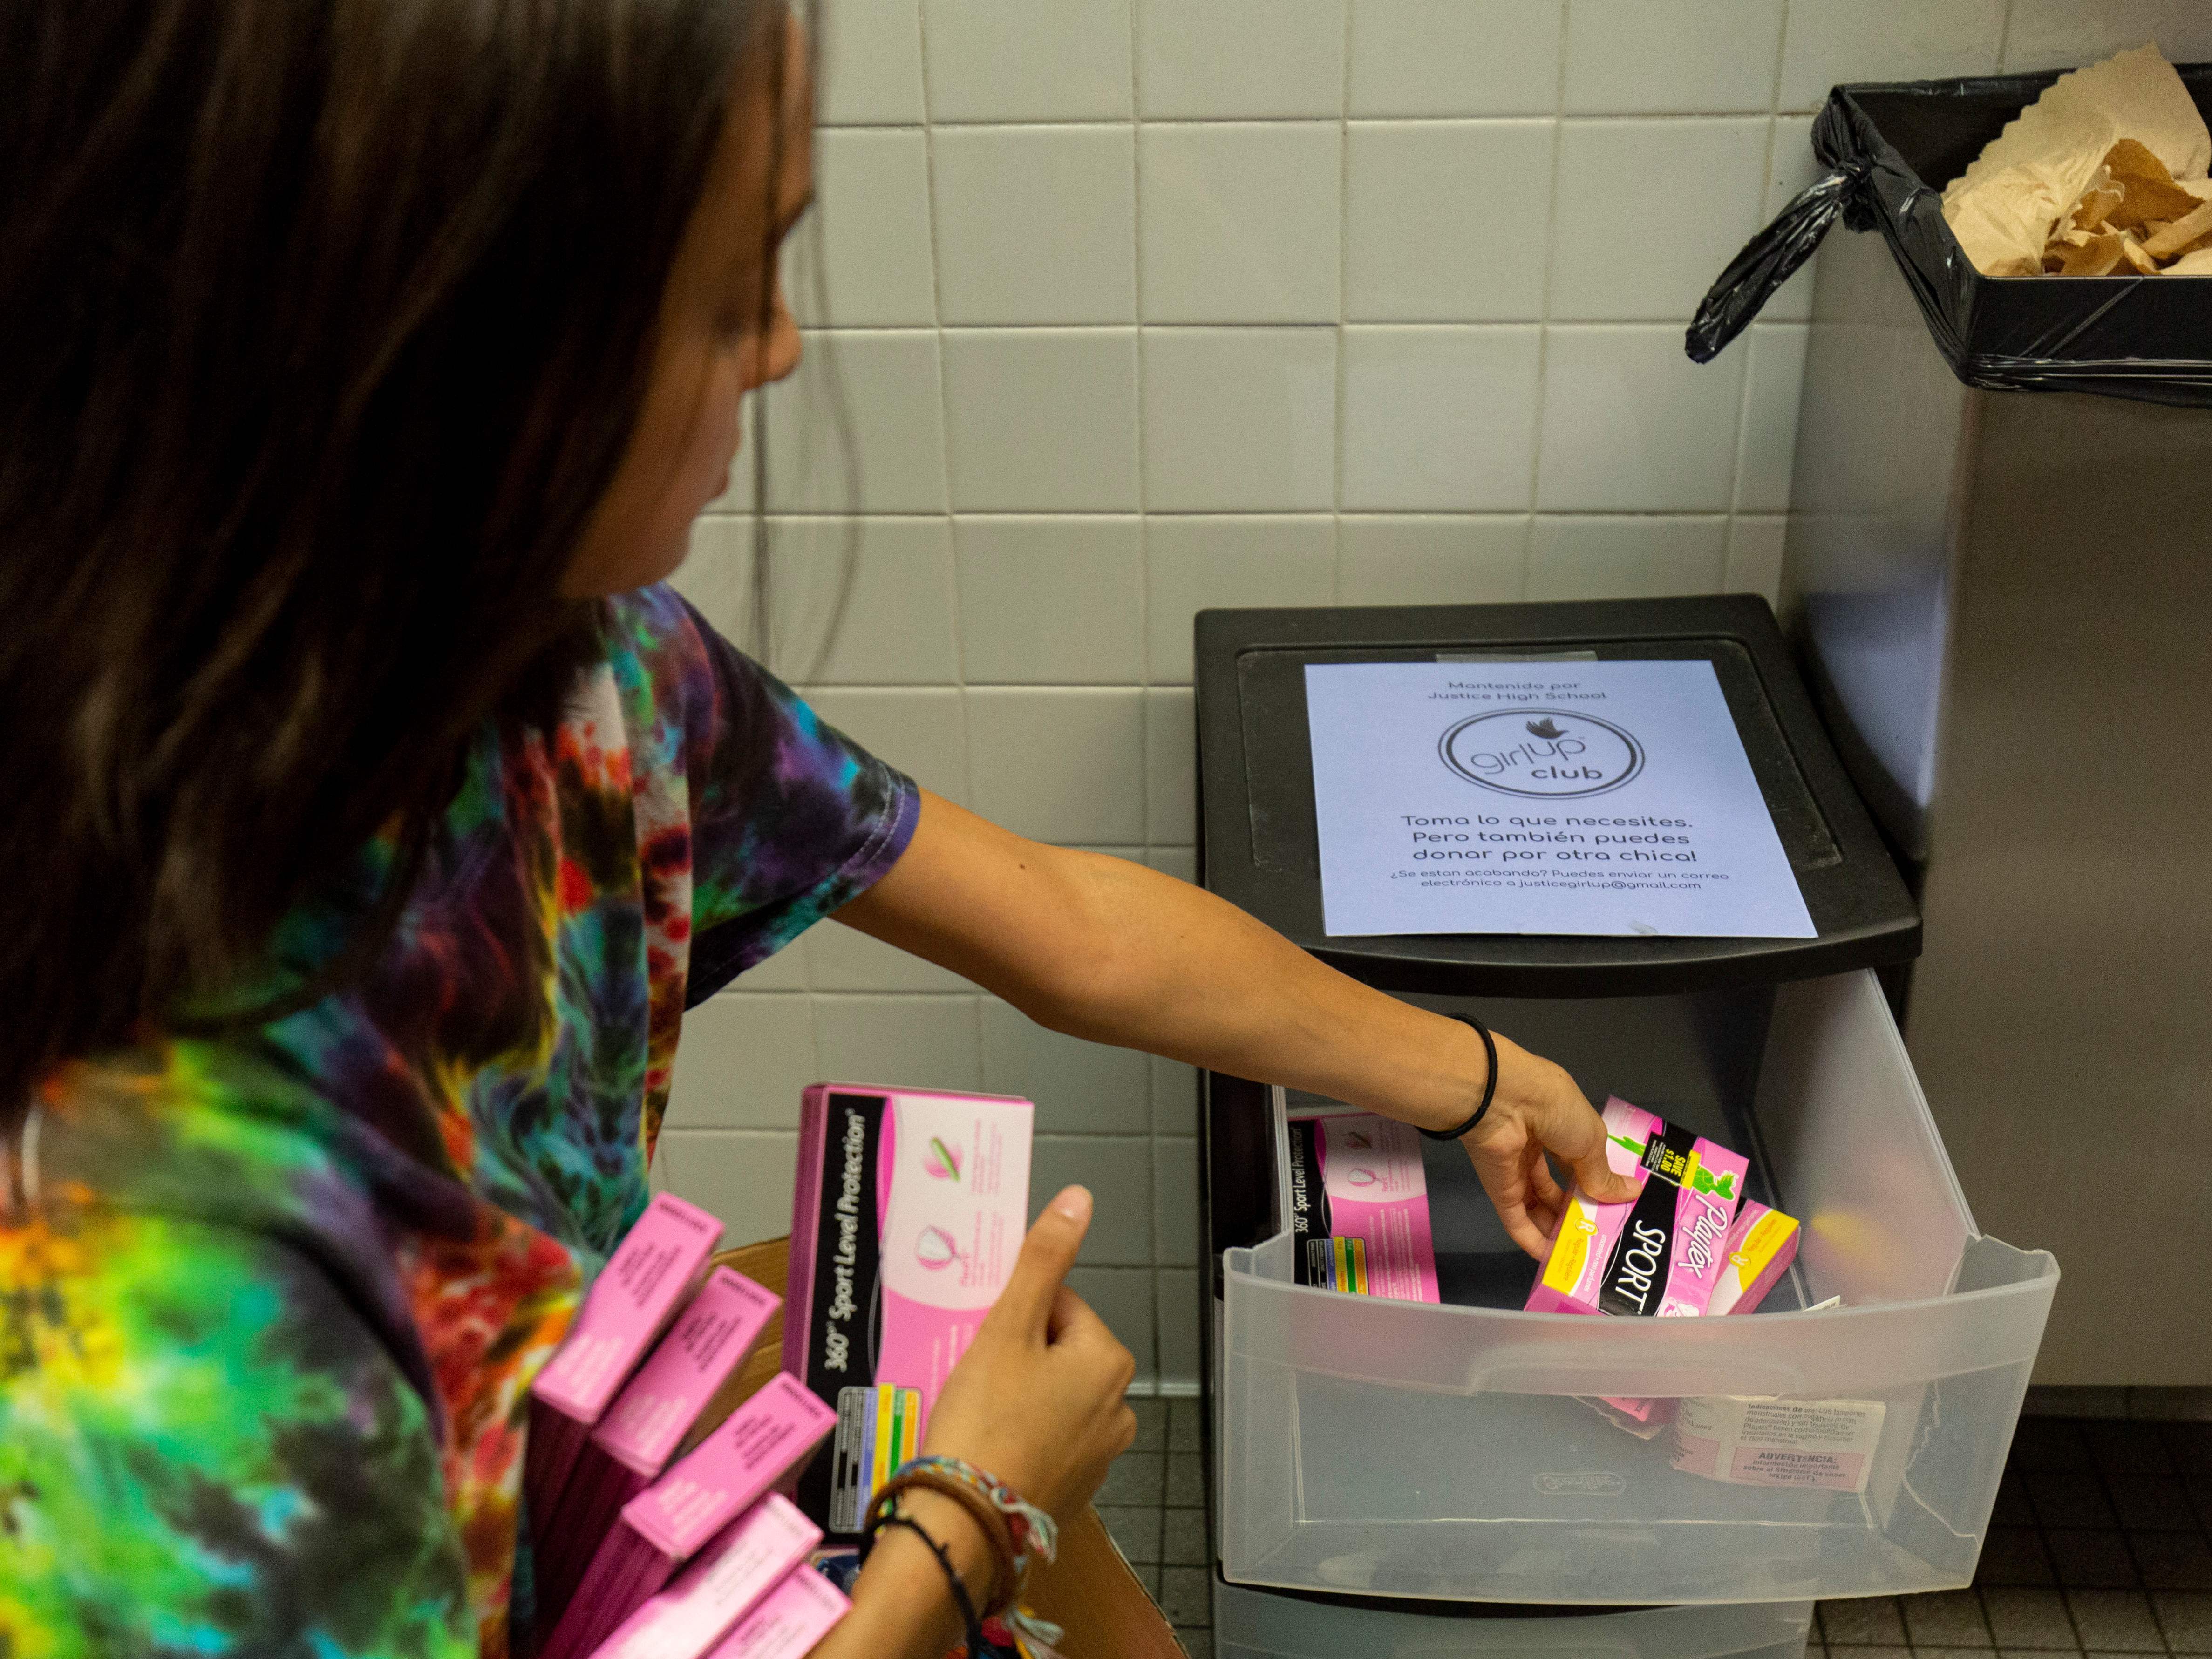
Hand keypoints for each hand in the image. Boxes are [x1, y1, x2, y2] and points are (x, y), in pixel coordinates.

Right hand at [921, 1185, 1137, 1519]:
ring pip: (1050, 1395)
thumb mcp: (1008, 1326)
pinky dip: (1019, 1434)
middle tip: (977, 1377)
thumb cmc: (985, 1421)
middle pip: (1056, 1351)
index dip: (1015, 1316)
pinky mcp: (1074, 1486)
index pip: (1059, 1305)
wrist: (963, 1522)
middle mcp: (1118, 1407)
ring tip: (977, 1411)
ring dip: (1016, 1394)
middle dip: (1016, 1355)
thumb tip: (1078, 1198)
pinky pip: (1046, 1438)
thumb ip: (1043, 1259)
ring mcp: (1100, 1452)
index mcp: (1108, 1360)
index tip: (986, 1341)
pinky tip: (988, 1443)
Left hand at [1460, 1032, 1640, 1259]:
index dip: (1596, 1183)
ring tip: (1583, 1256)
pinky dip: (1532, 1240)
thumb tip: (1632, 1193)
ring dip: (1558, 1230)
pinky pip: (1517, 1219)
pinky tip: (1551, 1261)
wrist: (1502, 1103)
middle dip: (1579, 1211)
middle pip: (1558, 1186)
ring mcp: (1515, 1169)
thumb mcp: (1590, 1140)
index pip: (1579, 1159)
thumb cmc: (1554, 1110)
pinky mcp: (1498, 1189)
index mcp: (1560, 1125)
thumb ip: (1603, 1173)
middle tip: (1602, 1239)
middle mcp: (1536, 1145)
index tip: (1616, 1208)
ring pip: (1539, 1206)